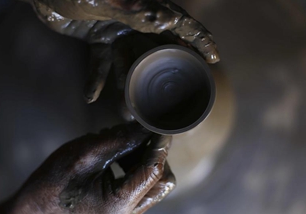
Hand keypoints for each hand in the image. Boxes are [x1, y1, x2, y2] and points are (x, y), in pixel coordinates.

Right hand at [4, 123, 174, 213]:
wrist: (43, 194)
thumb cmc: (59, 174)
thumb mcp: (90, 151)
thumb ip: (123, 139)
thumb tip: (148, 126)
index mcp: (119, 204)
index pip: (153, 171)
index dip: (159, 146)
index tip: (160, 126)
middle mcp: (129, 213)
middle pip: (162, 180)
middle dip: (155, 155)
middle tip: (141, 134)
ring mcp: (129, 210)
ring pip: (157, 181)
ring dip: (146, 158)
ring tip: (125, 144)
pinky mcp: (127, 204)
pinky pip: (145, 182)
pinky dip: (139, 164)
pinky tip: (123, 153)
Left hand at [28, 0, 218, 117]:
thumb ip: (134, 10)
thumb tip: (169, 20)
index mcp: (143, 8)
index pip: (180, 24)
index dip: (200, 39)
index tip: (215, 57)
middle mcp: (134, 20)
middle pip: (158, 50)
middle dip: (162, 75)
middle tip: (167, 99)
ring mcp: (116, 29)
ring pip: (130, 62)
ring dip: (127, 86)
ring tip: (126, 111)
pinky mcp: (98, 36)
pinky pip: (102, 62)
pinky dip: (97, 79)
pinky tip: (91, 96)